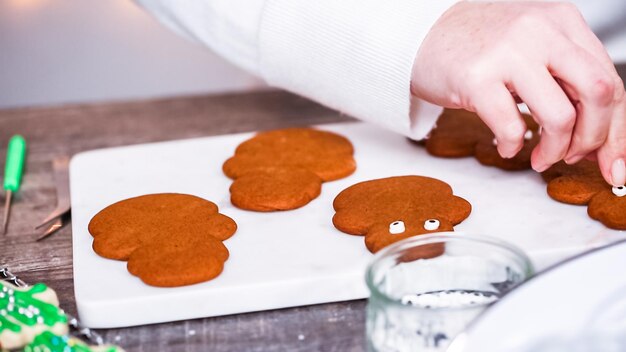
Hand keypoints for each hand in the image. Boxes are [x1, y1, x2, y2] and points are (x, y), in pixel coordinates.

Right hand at [411, 1, 625, 185]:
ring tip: (539, 156)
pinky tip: (506, 145)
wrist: (421, 36)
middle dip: (595, 139)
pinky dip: (513, 147)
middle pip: (600, 94)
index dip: (617, 130)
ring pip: (560, 117)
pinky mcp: (477, 79)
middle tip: (575, 156)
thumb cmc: (476, 47)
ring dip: (554, 151)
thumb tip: (597, 132)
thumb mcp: (532, 46)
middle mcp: (541, 31)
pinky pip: (512, 128)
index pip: (610, 79)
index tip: (614, 162)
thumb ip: (565, 76)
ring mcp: (508, 54)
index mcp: (562, 21)